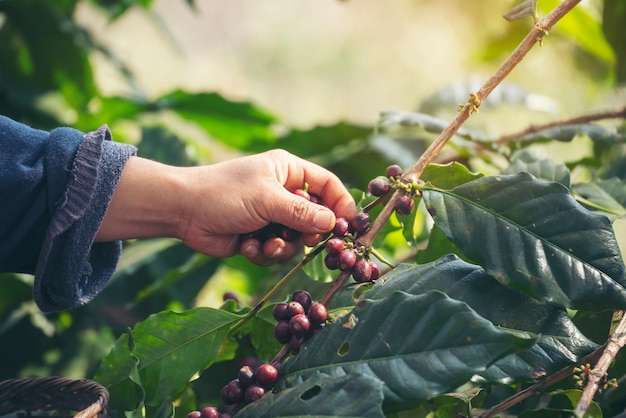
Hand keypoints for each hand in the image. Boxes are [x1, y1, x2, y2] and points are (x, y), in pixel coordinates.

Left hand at [96, 149, 356, 264]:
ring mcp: (270, 216)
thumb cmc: (225, 194)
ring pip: (295, 240)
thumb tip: (332, 224)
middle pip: (315, 218)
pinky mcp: (257, 237)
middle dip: (307, 233)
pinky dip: (263, 252)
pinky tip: (247, 247)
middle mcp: (282, 193)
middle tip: (306, 241)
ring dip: (282, 247)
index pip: (327, 185)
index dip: (340, 204)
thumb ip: (302, 214)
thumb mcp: (267, 200)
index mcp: (288, 172)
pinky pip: (275, 251)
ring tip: (266, 245)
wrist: (183, 211)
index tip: (349, 226)